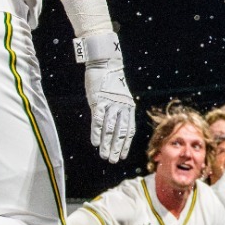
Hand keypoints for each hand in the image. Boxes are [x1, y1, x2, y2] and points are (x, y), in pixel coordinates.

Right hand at [78, 30, 135, 162]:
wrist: (105, 64)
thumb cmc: (110, 82)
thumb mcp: (118, 97)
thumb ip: (117, 112)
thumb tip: (112, 129)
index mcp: (129, 107)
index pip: (129, 130)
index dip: (125, 144)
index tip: (122, 155)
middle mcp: (122, 107)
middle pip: (120, 132)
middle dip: (116, 148)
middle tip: (113, 160)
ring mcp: (111, 104)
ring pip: (110, 128)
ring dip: (107, 144)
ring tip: (104, 155)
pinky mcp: (99, 101)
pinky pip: (99, 120)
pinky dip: (97, 132)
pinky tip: (96, 143)